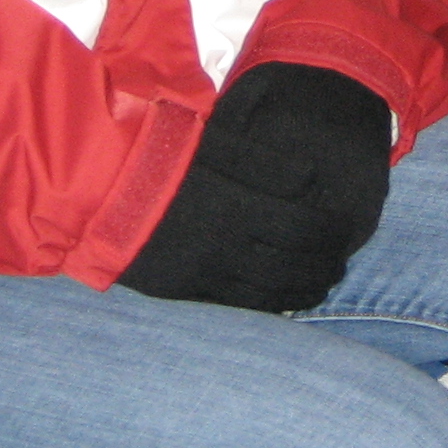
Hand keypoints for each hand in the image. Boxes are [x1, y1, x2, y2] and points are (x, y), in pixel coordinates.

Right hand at [117, 63, 392, 313]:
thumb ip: (265, 162)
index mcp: (235, 197)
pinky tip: (286, 301)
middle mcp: (226, 238)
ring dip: (306, 288)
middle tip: (340, 262)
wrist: (103, 189)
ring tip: (322, 283)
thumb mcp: (213, 141)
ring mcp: (206, 268)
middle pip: (295, 257)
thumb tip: (313, 181)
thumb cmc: (163, 155)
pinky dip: (272, 305)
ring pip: (273, 288)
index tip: (345, 229)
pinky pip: (241, 305)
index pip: (305, 219)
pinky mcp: (188, 289)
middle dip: (325, 261)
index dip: (332, 229)